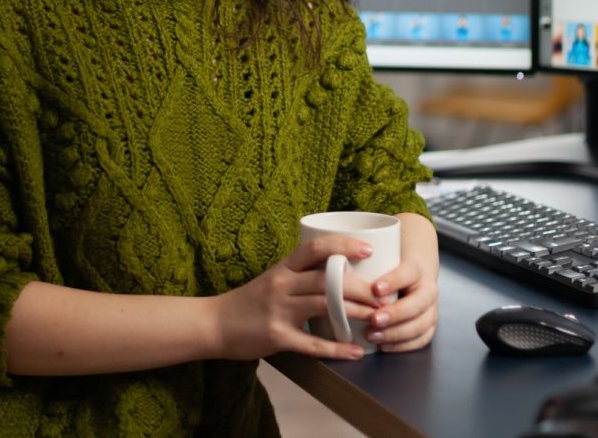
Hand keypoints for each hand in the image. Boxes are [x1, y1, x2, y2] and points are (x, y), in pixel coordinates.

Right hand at [211, 234, 380, 361]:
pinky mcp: (278, 337)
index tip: (368, 251)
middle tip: (382, 295)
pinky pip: (312, 343)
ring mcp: (279, 311)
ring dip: (355, 312)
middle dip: (359, 287)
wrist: (216, 324)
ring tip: (377, 317)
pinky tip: (355, 351)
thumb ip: (300, 275)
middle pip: (327, 279)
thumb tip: (338, 272)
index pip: (315, 248)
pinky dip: (336, 348)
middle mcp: (282, 285)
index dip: (343, 246)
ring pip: (324, 306)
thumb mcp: (273, 279)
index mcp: (283, 268)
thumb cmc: (249, 301)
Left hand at [361, 214, 438, 352]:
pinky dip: (404, 345)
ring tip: (373, 335)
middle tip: (372, 319)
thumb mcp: (382, 257)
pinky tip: (384, 346)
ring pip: (421, 324)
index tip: (374, 288)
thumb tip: (327, 261)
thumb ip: (362, 261)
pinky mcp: (428, 324)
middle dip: (395, 313)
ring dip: (397, 333)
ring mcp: (431, 308)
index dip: (393, 280)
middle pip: (417, 303)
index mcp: (415, 267)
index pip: (408, 272)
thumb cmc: (390, 265)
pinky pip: (422, 339)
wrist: (414, 273)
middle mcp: (427, 287)